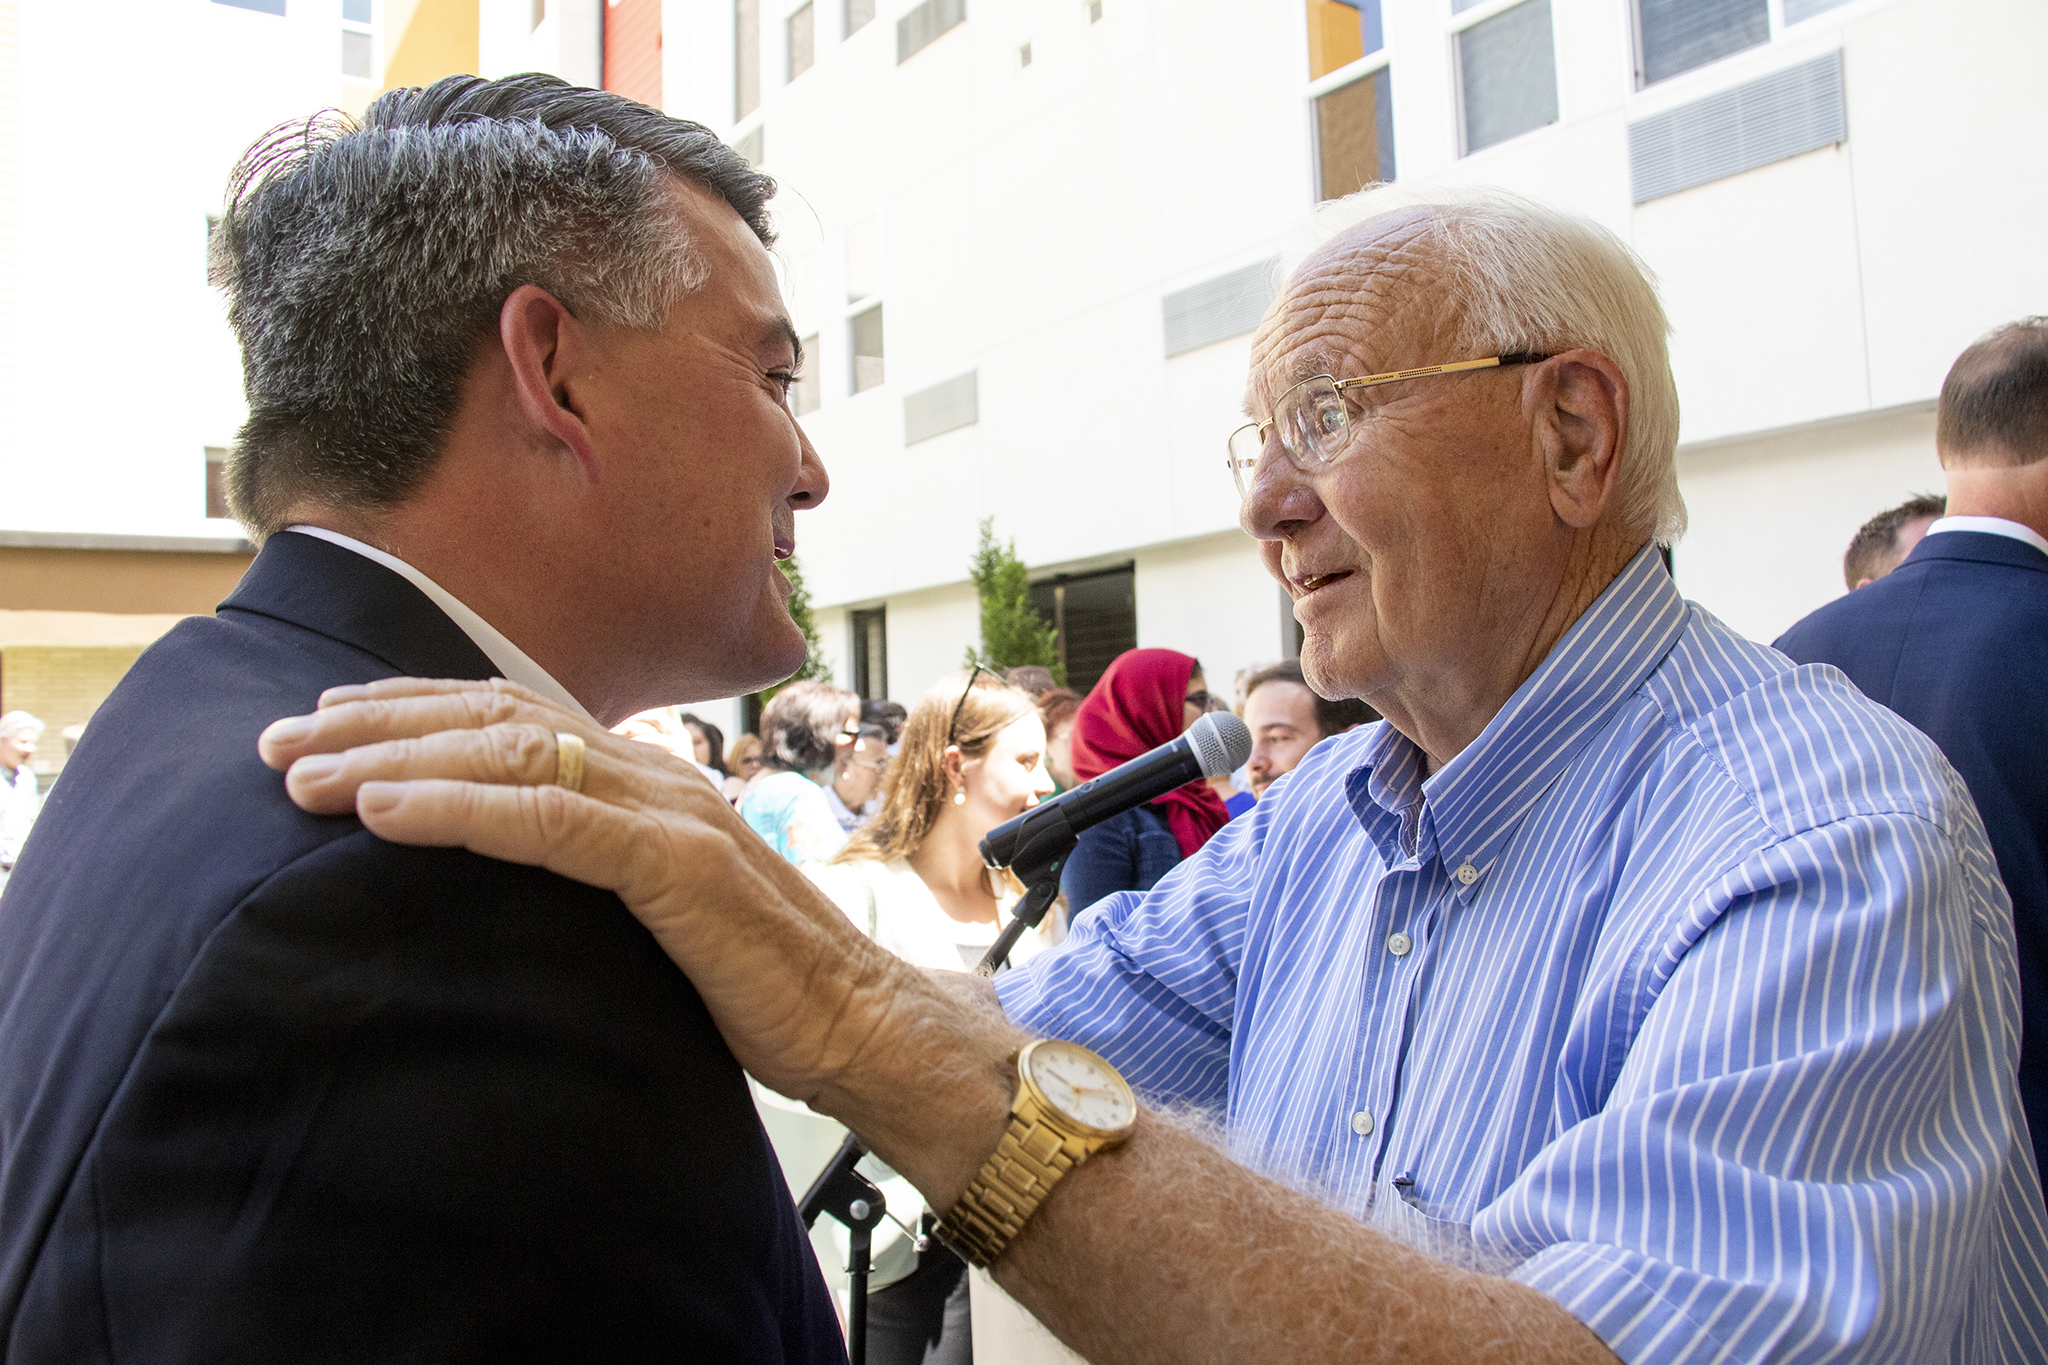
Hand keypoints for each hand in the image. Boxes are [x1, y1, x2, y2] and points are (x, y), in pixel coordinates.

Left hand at [257, 678, 907, 1104]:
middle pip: (491, 713)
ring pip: (509, 752)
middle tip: (276, 743)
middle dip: (374, 723)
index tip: (321, 726)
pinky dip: (459, 808)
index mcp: (640, 777)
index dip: (408, 710)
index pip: (508, 711)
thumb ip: (591, 866)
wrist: (857, 1023)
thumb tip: (501, 869)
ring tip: (303, 776)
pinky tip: (383, 813)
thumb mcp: (654, 908)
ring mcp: (666, 811)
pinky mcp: (676, 866)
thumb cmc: (752, 979)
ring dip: (393, 759)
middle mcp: (650, 772)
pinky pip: (550, 822)